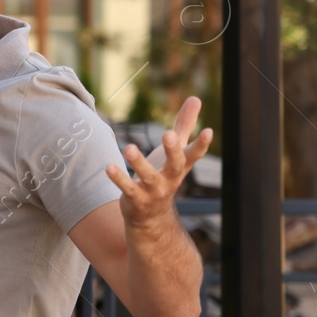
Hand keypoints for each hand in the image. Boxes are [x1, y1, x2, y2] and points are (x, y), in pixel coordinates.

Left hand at [108, 95, 212, 226]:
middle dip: (173, 150)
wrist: (152, 217)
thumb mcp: (174, 151)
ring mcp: (154, 191)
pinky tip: (108, 167)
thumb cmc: (164, 175)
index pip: (194, 154)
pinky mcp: (136, 200)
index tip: (208, 130)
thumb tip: (196, 98)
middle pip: (175, 164)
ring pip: (149, 177)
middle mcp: (170, 179)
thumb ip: (184, 125)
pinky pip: (127, 189)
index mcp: (180, 166)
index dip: (202, 144)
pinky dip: (118, 178)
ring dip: (139, 163)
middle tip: (168, 134)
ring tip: (129, 148)